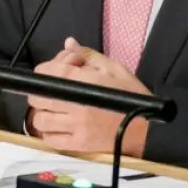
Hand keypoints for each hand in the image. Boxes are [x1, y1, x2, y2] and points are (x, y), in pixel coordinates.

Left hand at [24, 38, 150, 154]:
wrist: (149, 127)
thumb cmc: (132, 96)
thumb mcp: (114, 69)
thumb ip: (88, 55)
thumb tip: (69, 43)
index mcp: (84, 82)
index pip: (46, 73)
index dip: (46, 70)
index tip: (55, 72)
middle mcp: (76, 104)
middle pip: (38, 97)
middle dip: (42, 91)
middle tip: (53, 91)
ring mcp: (76, 127)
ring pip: (40, 120)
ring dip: (43, 113)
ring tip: (55, 110)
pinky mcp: (79, 145)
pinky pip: (50, 140)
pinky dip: (48, 133)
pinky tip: (58, 126)